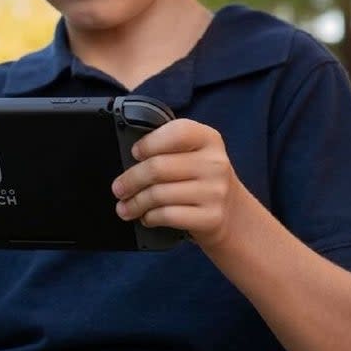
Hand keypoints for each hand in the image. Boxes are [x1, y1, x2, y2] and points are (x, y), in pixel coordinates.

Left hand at [112, 118, 239, 247]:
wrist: (232, 212)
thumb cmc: (200, 178)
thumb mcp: (193, 154)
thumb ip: (168, 148)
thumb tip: (129, 160)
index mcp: (208, 139)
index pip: (176, 132)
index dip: (150, 143)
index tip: (134, 154)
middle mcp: (215, 163)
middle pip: (158, 167)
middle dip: (130, 180)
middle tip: (118, 188)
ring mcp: (215, 191)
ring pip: (159, 194)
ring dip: (135, 203)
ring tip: (125, 207)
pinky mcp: (211, 217)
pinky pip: (168, 215)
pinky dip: (150, 217)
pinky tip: (147, 217)